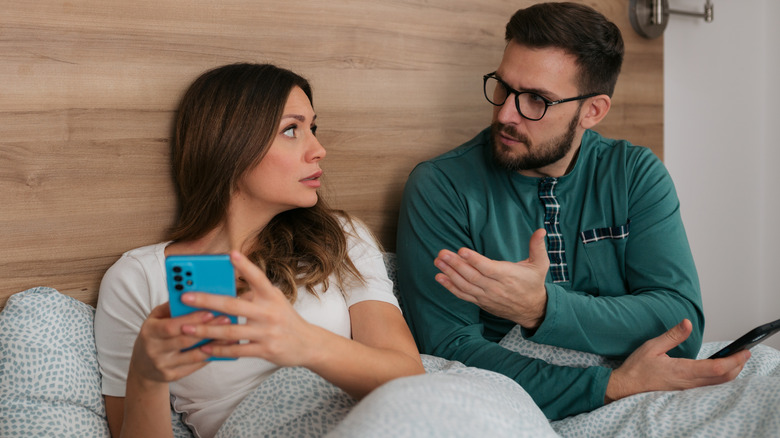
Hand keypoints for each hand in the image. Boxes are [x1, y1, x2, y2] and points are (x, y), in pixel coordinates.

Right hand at [129, 303, 229, 382]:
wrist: (143, 365)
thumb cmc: (154, 334)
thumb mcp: (156, 318)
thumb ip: (172, 306)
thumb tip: (194, 295)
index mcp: (149, 332)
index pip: (171, 326)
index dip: (191, 319)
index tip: (210, 311)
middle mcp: (154, 350)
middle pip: (185, 340)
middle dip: (207, 329)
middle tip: (226, 319)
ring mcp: (163, 365)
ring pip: (193, 355)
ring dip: (214, 344)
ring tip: (230, 334)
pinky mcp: (172, 376)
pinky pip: (195, 365)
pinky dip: (210, 355)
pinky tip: (222, 347)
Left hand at [179, 251, 320, 366]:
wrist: (308, 344)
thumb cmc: (285, 319)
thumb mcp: (274, 300)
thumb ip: (252, 294)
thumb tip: (224, 289)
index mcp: (270, 296)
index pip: (257, 277)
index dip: (245, 265)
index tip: (231, 254)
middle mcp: (269, 312)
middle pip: (233, 305)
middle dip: (207, 300)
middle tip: (186, 297)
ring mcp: (267, 332)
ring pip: (230, 330)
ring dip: (205, 330)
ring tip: (185, 328)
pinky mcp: (265, 349)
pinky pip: (237, 349)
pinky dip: (219, 350)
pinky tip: (204, 348)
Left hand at [433, 228, 549, 328]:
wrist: (533, 310)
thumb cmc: (534, 283)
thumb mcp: (540, 264)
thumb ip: (538, 247)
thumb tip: (541, 230)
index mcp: (509, 276)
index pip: (488, 268)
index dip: (474, 260)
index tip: (461, 250)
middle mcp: (496, 288)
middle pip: (472, 276)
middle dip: (455, 264)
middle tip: (442, 253)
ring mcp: (487, 296)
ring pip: (465, 286)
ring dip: (449, 274)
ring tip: (438, 262)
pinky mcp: (481, 302)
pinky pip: (463, 295)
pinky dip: (450, 287)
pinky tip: (439, 277)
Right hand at [605, 319, 750, 402]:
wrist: (627, 387)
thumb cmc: (638, 368)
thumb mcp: (652, 346)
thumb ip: (672, 335)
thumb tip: (687, 323)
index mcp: (682, 370)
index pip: (716, 368)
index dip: (733, 360)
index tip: (744, 352)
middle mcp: (689, 382)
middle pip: (723, 378)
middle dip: (738, 366)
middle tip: (745, 353)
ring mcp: (688, 388)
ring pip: (718, 383)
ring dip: (731, 372)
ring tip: (736, 359)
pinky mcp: (686, 390)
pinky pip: (710, 386)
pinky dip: (721, 377)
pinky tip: (720, 369)